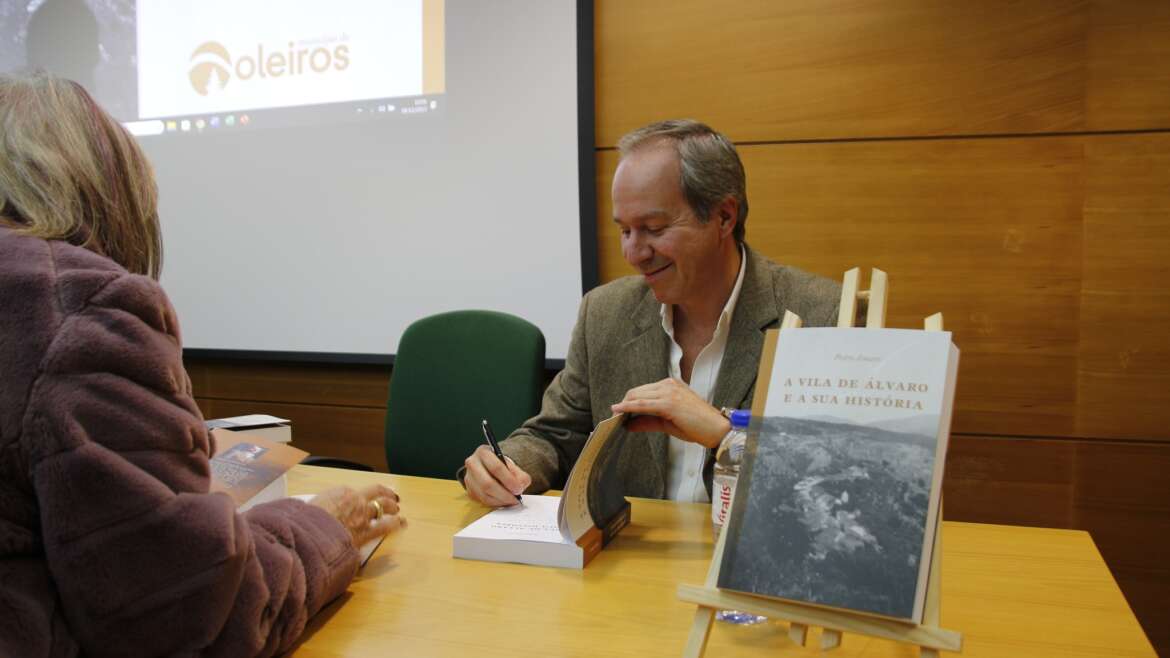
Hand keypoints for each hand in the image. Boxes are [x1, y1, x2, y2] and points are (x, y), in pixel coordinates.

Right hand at [309, 484, 404, 548]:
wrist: (308, 535)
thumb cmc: (303, 523)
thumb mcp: (307, 508)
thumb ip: (316, 508)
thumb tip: (310, 511)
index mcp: (339, 492)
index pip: (353, 491)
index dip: (359, 495)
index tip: (361, 497)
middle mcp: (354, 499)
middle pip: (375, 492)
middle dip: (385, 493)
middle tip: (390, 496)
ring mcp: (362, 514)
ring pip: (384, 506)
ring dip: (392, 507)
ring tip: (396, 509)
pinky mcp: (367, 531)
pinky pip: (386, 525)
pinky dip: (396, 524)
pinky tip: (401, 524)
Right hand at [463, 445, 530, 507]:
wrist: (488, 467)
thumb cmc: (499, 464)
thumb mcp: (511, 465)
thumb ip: (519, 474)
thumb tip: (520, 485)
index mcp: (483, 453)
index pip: (496, 468)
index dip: (509, 480)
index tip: (518, 488)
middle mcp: (472, 464)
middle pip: (488, 484)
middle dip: (504, 494)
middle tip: (515, 498)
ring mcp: (469, 479)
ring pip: (484, 495)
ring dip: (501, 500)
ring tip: (511, 500)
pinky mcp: (470, 491)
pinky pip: (483, 501)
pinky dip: (496, 503)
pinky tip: (504, 501)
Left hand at [610, 378, 730, 448]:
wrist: (716, 429)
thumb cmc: (697, 426)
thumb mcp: (668, 423)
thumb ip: (648, 421)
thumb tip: (629, 424)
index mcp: (671, 385)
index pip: (643, 390)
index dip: (629, 401)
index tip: (619, 411)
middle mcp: (669, 385)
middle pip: (637, 391)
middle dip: (624, 403)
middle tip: (615, 415)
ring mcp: (669, 392)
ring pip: (638, 396)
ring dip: (624, 406)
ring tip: (615, 415)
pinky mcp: (668, 403)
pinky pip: (642, 404)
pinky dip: (629, 408)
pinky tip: (619, 412)